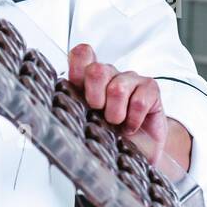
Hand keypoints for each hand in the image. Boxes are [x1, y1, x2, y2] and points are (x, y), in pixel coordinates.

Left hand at [68, 43, 168, 164]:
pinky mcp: (150, 88)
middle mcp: (108, 75)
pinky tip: (131, 126)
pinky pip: (139, 101)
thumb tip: (56, 107)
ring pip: (118, 88)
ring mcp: (130, 79)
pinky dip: (133, 120)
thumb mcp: (85, 123)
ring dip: (115, 114)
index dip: (77, 68)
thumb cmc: (109, 136)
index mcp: (87, 79)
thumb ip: (72, 109)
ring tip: (116, 123)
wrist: (138, 151)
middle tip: (98, 112)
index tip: (78, 90)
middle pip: (96, 70)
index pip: (80, 55)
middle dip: (95, 98)